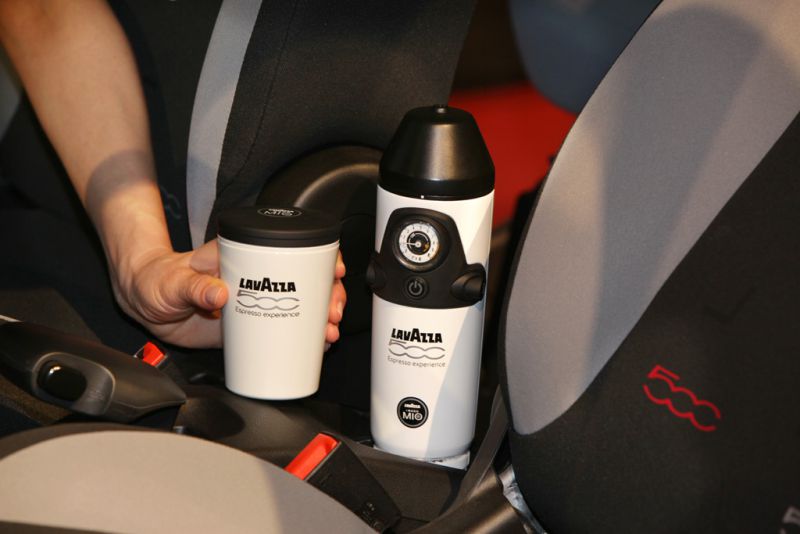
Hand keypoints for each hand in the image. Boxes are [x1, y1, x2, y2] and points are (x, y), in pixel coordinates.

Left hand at [113, 242, 346, 348]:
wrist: (144, 303)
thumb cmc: (156, 280)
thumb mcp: (172, 281)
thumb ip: (193, 286)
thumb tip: (219, 294)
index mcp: (242, 255)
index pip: (289, 249)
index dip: (318, 257)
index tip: (332, 270)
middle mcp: (255, 277)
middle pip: (305, 280)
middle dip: (329, 296)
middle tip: (333, 312)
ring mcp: (256, 302)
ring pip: (300, 307)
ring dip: (321, 320)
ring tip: (328, 334)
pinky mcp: (249, 326)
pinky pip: (282, 332)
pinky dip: (303, 340)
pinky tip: (316, 347)